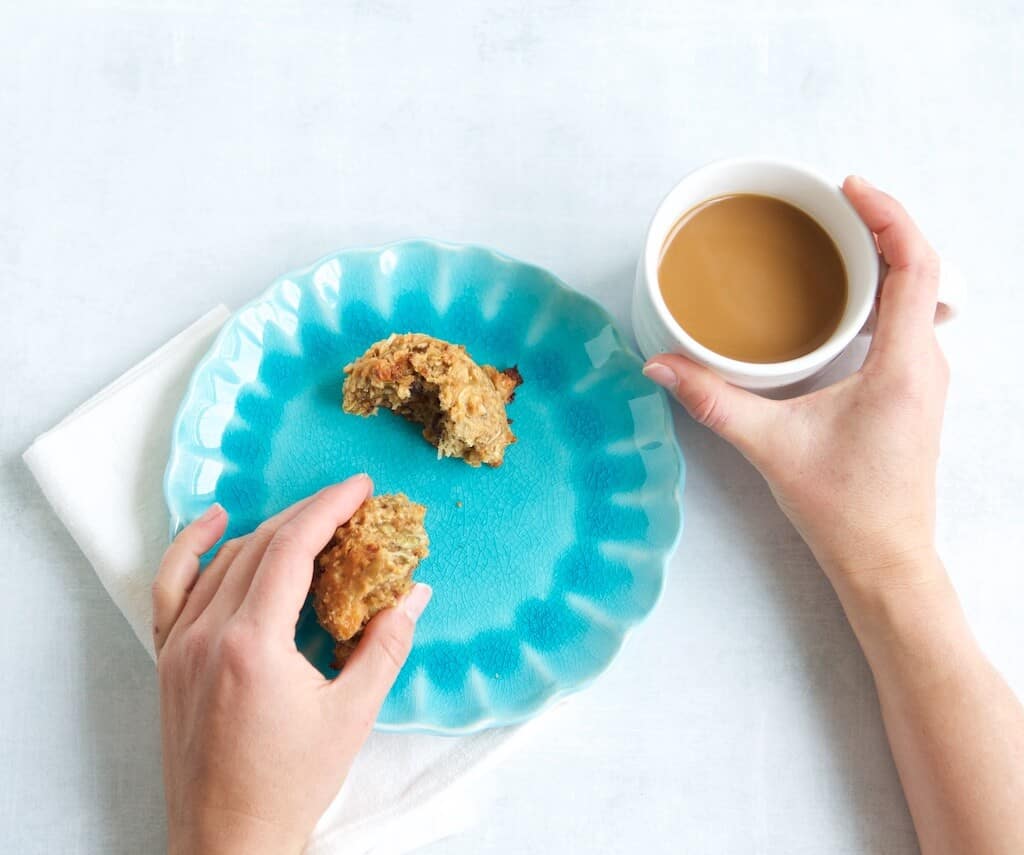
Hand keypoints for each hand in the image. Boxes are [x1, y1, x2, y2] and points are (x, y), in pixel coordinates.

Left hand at [151, 475, 431, 854]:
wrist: (228, 841)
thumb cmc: (289, 785)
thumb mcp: (352, 715)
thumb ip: (386, 646)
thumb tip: (414, 594)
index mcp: (252, 645)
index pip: (291, 550)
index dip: (329, 509)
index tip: (359, 488)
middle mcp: (207, 635)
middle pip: (260, 546)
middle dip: (308, 515)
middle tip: (348, 504)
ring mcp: (179, 646)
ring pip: (223, 561)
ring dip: (268, 531)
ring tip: (308, 519)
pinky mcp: (167, 660)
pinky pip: (172, 587)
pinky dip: (194, 549)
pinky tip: (216, 524)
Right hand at [643, 176, 947, 600]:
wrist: (884, 558)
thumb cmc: (843, 508)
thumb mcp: (769, 446)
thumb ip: (711, 399)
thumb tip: (661, 366)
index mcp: (903, 367)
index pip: (916, 266)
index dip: (888, 215)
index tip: (849, 188)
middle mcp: (927, 364)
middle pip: (923, 268)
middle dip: (884, 223)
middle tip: (834, 202)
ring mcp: (926, 377)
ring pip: (921, 293)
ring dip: (887, 256)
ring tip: (840, 235)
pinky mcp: (915, 390)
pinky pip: (911, 319)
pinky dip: (886, 290)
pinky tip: (847, 295)